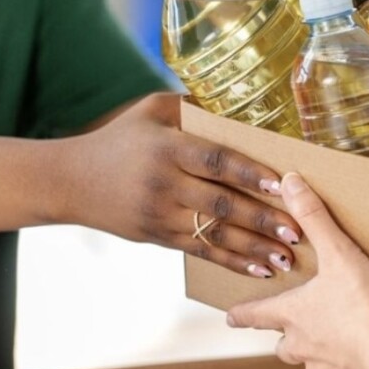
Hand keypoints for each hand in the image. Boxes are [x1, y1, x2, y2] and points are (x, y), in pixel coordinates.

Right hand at [58, 93, 300, 276]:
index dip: (249, 173)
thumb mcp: (151, 110)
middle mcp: (165, 183)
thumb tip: (238, 99)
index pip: (215, 161)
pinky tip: (260, 269)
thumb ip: (191, 105)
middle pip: (220, 203)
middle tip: (298, 230)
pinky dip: (233, 262)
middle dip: (261, 219)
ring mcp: (161, 215)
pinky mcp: (159, 237)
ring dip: (254, 248)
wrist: (70, 181)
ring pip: (214, 235)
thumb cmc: (121, 138)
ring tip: (288, 257)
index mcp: (167, 147)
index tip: (281, 183)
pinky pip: (202, 252)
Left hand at [227, 173, 368, 368]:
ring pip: (312, 363)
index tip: (230, 316)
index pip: (256, 314)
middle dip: (290, 336)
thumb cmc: (362, 305)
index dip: (242, 314)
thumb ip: (314, 218)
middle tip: (304, 325)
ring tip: (343, 338)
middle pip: (284, 345)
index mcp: (292, 315)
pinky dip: (349, 368)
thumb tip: (289, 182)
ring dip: (321, 352)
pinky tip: (365, 357)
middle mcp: (301, 347)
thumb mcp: (338, 253)